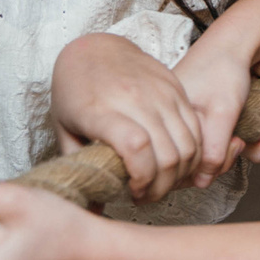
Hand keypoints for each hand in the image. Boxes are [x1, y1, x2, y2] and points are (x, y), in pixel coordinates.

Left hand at [52, 34, 201, 203]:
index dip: (142, 178)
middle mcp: (133, 98)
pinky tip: (174, 162)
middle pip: (167, 153)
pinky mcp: (175, 87)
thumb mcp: (64, 129)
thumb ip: (78, 169)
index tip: (132, 191)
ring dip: (180, 173)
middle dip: (161, 186)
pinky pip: (195, 127)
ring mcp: (158, 91)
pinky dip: (192, 152)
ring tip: (160, 181)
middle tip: (146, 195)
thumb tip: (91, 211)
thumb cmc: (74, 91)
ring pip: (188, 144)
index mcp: (100, 110)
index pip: (136, 148)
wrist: (94, 48)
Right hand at [173, 34, 257, 184]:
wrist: (230, 43)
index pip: (175, 164)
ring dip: (212, 157)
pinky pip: (190, 143)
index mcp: (163, 118)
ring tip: (234, 141)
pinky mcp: (179, 116)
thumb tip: (201, 183)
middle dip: (210, 165)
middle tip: (235, 145)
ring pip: (186, 155)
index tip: (228, 154)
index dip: (203, 170)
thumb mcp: (224, 112)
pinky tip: (227, 137)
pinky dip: (209, 146)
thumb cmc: (224, 70)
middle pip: (179, 163)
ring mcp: (169, 118)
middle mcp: (161, 120)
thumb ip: (213, 150)